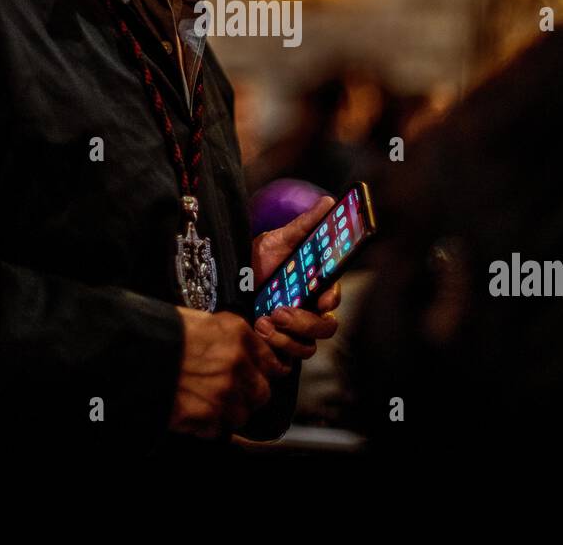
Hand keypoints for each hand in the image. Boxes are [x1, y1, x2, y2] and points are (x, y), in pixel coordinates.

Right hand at [169, 307, 289, 438]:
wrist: (133, 352)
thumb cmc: (161, 332)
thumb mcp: (202, 320)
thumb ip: (229, 336)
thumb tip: (242, 347)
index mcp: (237, 336)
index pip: (271, 361)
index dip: (265, 370)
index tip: (259, 374)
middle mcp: (236, 365)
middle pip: (262, 392)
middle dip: (249, 394)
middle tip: (232, 391)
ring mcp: (223, 394)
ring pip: (242, 415)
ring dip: (228, 412)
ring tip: (209, 402)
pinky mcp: (206, 418)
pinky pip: (219, 430)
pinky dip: (209, 425)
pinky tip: (195, 411)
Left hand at [250, 196, 342, 366]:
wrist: (229, 282)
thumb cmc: (258, 260)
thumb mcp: (277, 240)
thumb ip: (303, 225)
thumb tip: (327, 202)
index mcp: (314, 287)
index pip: (333, 299)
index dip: (331, 301)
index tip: (320, 298)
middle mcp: (308, 312)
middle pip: (325, 328)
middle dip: (304, 323)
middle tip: (279, 311)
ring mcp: (294, 332)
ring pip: (307, 347)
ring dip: (285, 338)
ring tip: (261, 322)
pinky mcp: (278, 347)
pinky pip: (287, 360)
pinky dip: (274, 348)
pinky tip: (257, 330)